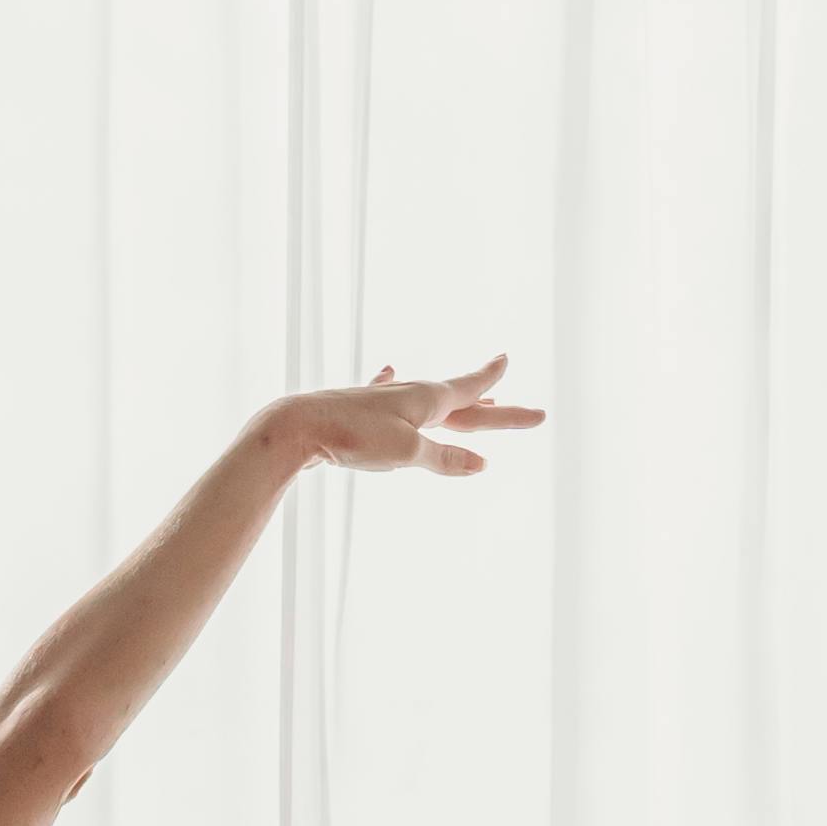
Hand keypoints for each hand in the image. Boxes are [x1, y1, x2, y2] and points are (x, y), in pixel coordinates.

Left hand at [287, 353, 539, 476]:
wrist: (296, 427)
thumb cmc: (353, 437)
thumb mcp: (406, 453)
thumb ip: (443, 457)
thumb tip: (482, 465)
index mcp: (427, 399)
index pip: (472, 391)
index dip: (493, 385)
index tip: (509, 361)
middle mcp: (409, 394)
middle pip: (461, 405)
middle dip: (494, 410)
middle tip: (530, 414)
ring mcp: (383, 400)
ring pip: (429, 401)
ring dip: (456, 401)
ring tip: (476, 400)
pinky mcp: (358, 410)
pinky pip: (385, 394)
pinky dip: (393, 384)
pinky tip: (388, 370)